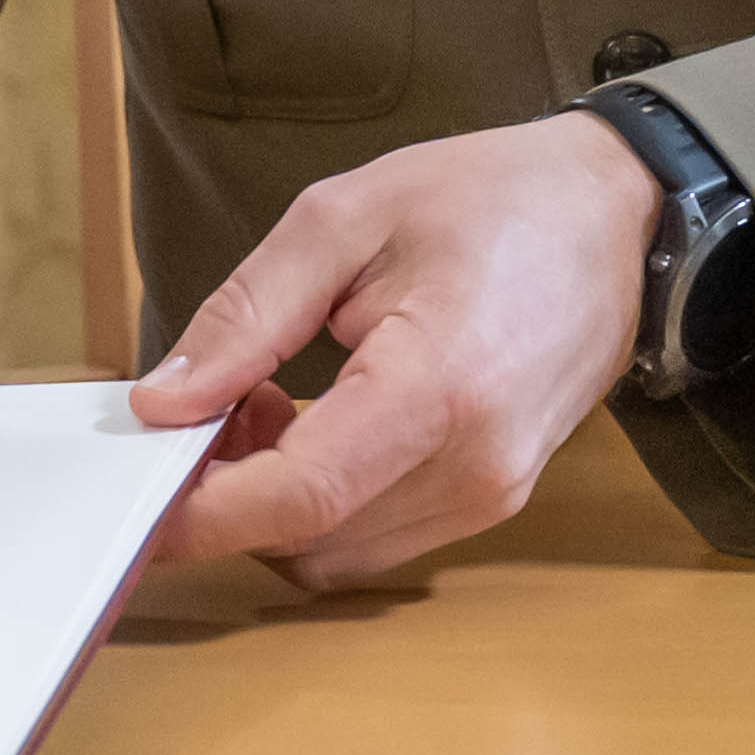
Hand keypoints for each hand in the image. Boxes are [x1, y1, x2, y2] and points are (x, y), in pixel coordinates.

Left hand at [126, 113, 649, 587]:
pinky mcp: (494, 500)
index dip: (201, 510)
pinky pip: (378, 536)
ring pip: (337, 554)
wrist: (615, 215)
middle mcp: (476, 466)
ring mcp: (493, 493)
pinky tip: (315, 421)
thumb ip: (246, 315)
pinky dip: (322, 502)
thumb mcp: (343, 220)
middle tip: (205, 404)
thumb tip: (165, 401)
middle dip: (229, 496)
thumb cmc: (491, 200)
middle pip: (308, 541)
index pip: (299, 496)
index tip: (139, 489)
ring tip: (266, 399)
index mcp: (440, 386)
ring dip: (274, 503)